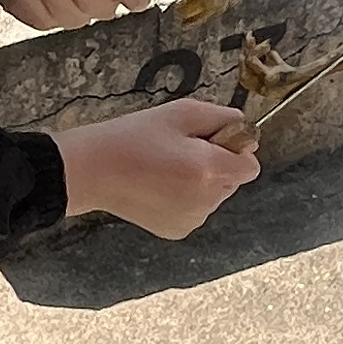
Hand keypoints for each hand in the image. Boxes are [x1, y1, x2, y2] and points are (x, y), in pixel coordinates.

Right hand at [54, 97, 259, 235]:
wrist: (92, 170)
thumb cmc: (131, 138)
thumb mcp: (180, 113)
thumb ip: (222, 117)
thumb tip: (244, 129)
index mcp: (208, 170)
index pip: (250, 167)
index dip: (235, 150)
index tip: (211, 141)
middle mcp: (204, 201)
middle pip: (232, 181)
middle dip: (216, 164)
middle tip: (180, 151)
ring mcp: (191, 219)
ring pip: (214, 196)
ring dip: (201, 182)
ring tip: (165, 168)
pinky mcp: (177, 230)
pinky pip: (196, 210)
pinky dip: (185, 198)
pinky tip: (159, 186)